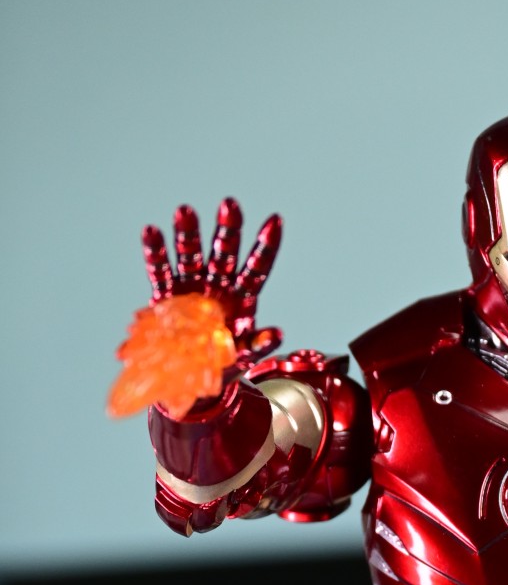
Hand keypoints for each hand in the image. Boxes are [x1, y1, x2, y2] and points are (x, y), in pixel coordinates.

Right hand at [141, 198, 282, 371]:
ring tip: (185, 212)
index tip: (275, 221)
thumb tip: (277, 334)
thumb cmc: (223, 363)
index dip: (266, 246)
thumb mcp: (244, 356)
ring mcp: (192, 285)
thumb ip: (259, 344)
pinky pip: (161, 271)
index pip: (257, 267)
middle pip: (224, 252)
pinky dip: (156, 253)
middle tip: (230, 205)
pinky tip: (151, 232)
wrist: (193, 379)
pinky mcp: (168, 294)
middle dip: (227, 229)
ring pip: (192, 254)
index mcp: (242, 297)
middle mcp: (218, 284)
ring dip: (189, 234)